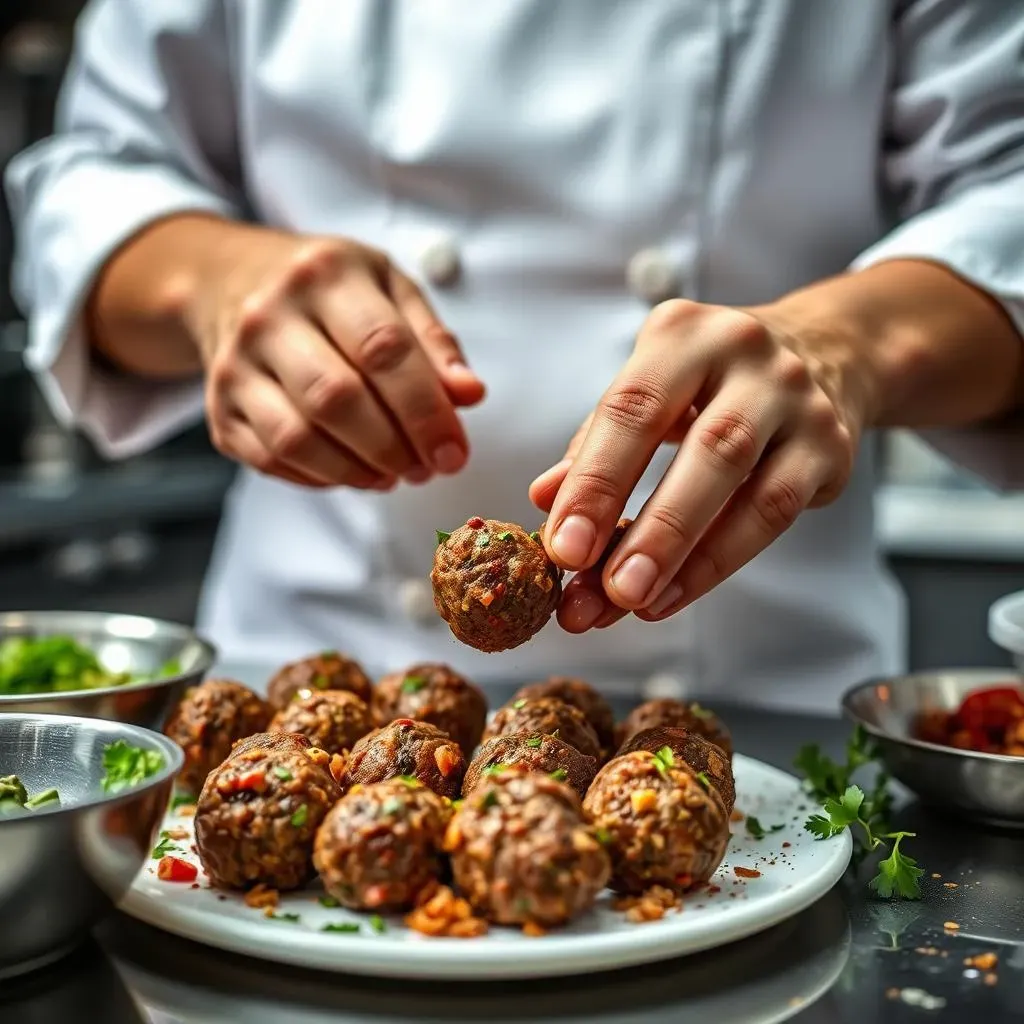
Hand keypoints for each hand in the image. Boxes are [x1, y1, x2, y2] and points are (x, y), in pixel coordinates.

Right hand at [188, 225, 483, 487]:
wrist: (229, 281)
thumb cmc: (328, 289)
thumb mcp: (389, 288)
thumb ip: (433, 342)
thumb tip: (468, 394)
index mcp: (325, 273)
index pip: (383, 348)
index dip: (426, 410)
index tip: (454, 452)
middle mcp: (270, 315)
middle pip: (337, 399)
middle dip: (393, 447)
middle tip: (425, 467)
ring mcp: (235, 364)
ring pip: (297, 439)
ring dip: (358, 471)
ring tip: (393, 473)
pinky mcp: (218, 409)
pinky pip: (272, 460)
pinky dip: (322, 478)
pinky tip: (354, 471)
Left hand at [529, 298, 869, 630]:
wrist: (819, 353)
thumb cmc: (707, 383)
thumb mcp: (648, 391)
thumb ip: (595, 444)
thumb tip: (546, 498)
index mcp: (682, 333)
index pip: (630, 409)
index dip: (593, 483)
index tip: (562, 548)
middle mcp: (746, 354)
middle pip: (701, 448)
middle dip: (647, 528)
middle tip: (600, 591)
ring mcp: (798, 401)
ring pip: (744, 486)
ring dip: (684, 555)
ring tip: (632, 603)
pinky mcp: (831, 447)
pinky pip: (775, 514)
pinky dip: (718, 562)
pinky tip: (672, 596)